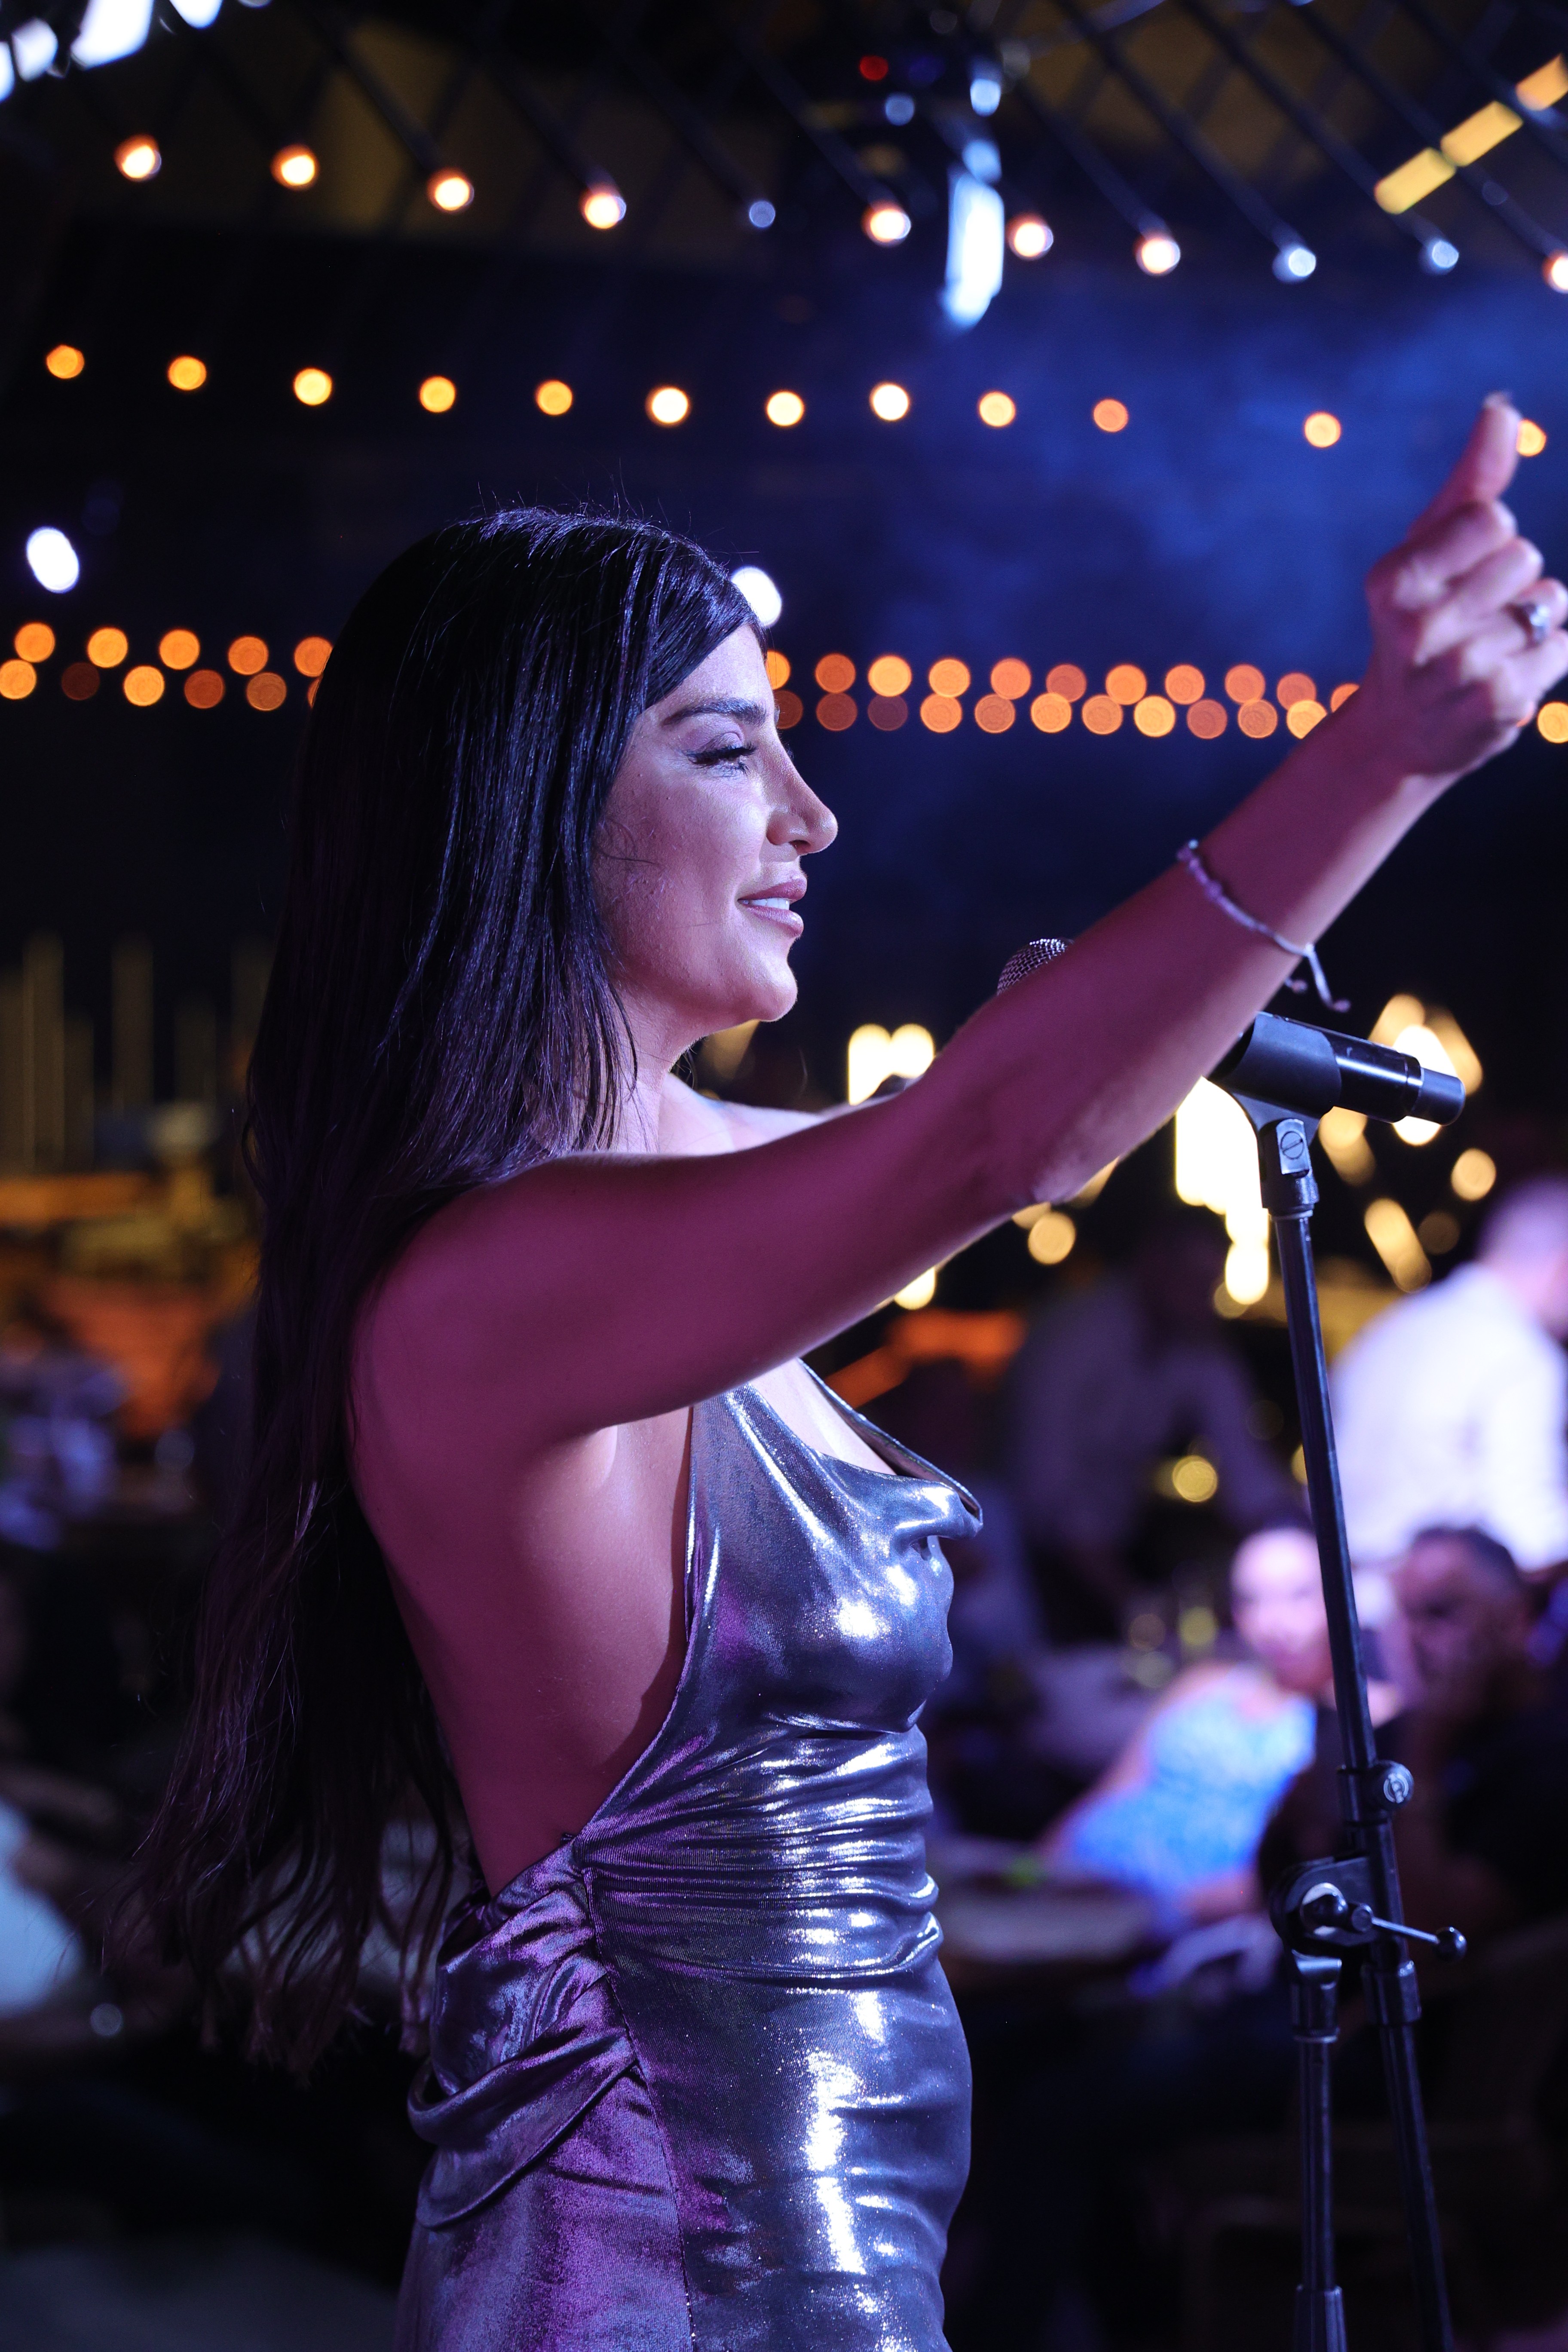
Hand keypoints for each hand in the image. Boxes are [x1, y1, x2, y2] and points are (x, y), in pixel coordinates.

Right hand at [1351, 395, 1567, 788]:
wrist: (1398, 736)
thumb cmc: (1419, 622)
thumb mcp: (1429, 550)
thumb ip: (1470, 482)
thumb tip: (1503, 408)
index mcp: (1392, 581)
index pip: (1491, 519)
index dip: (1489, 541)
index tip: (1457, 577)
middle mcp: (1417, 627)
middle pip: (1524, 558)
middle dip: (1512, 582)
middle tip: (1471, 620)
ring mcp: (1459, 669)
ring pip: (1548, 602)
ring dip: (1533, 622)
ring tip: (1487, 651)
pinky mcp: (1499, 703)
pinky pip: (1563, 648)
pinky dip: (1545, 660)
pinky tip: (1503, 680)